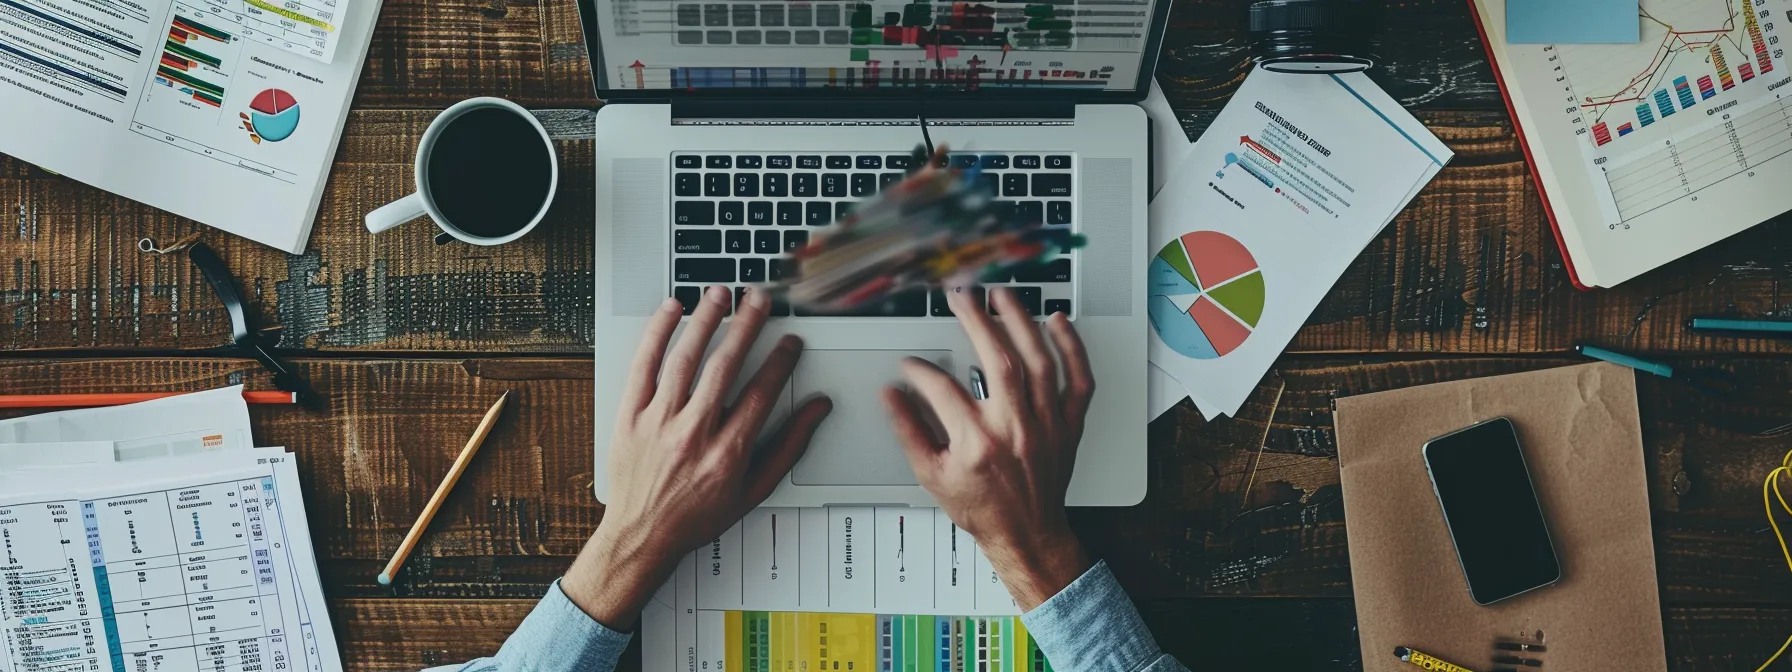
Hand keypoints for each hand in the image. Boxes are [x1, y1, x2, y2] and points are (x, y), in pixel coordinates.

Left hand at [563, 286, 831, 628]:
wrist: (641, 536)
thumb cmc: (697, 517)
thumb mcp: (754, 491)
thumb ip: (789, 447)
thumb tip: (816, 411)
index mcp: (727, 454)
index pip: (761, 393)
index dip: (781, 361)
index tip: (791, 340)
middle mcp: (692, 434)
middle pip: (724, 367)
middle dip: (746, 327)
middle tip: (759, 299)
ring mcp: (658, 423)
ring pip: (684, 359)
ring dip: (704, 321)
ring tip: (719, 294)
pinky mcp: (630, 417)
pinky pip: (643, 366)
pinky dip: (656, 335)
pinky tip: (671, 310)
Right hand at [883, 287, 1095, 609]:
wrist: (1026, 535)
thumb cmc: (982, 508)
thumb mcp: (932, 475)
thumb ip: (909, 430)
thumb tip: (891, 394)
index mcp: (977, 443)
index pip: (942, 389)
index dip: (920, 370)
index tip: (910, 364)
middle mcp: (1015, 429)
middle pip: (998, 360)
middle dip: (977, 321)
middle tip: (962, 297)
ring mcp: (1047, 425)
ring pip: (1039, 362)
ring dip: (1021, 322)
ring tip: (1003, 296)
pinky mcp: (1068, 426)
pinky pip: (1079, 381)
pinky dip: (1073, 348)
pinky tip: (1059, 323)